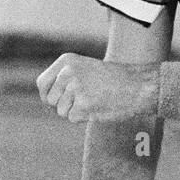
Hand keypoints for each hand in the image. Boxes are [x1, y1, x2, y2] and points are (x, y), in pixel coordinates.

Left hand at [37, 53, 158, 123]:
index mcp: (67, 60)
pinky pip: (73, 118)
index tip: (57, 99)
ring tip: (94, 99)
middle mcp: (68, 72)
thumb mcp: (84, 69)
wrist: (138, 85)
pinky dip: (84, 117)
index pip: (41, 83)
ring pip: (61, 111)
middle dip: (62, 105)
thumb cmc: (112, 79)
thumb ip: (63, 79)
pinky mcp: (83, 105)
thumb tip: (45, 98)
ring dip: (75, 111)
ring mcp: (75, 88)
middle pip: (49, 100)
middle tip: (82, 98)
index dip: (47, 95)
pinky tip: (99, 106)